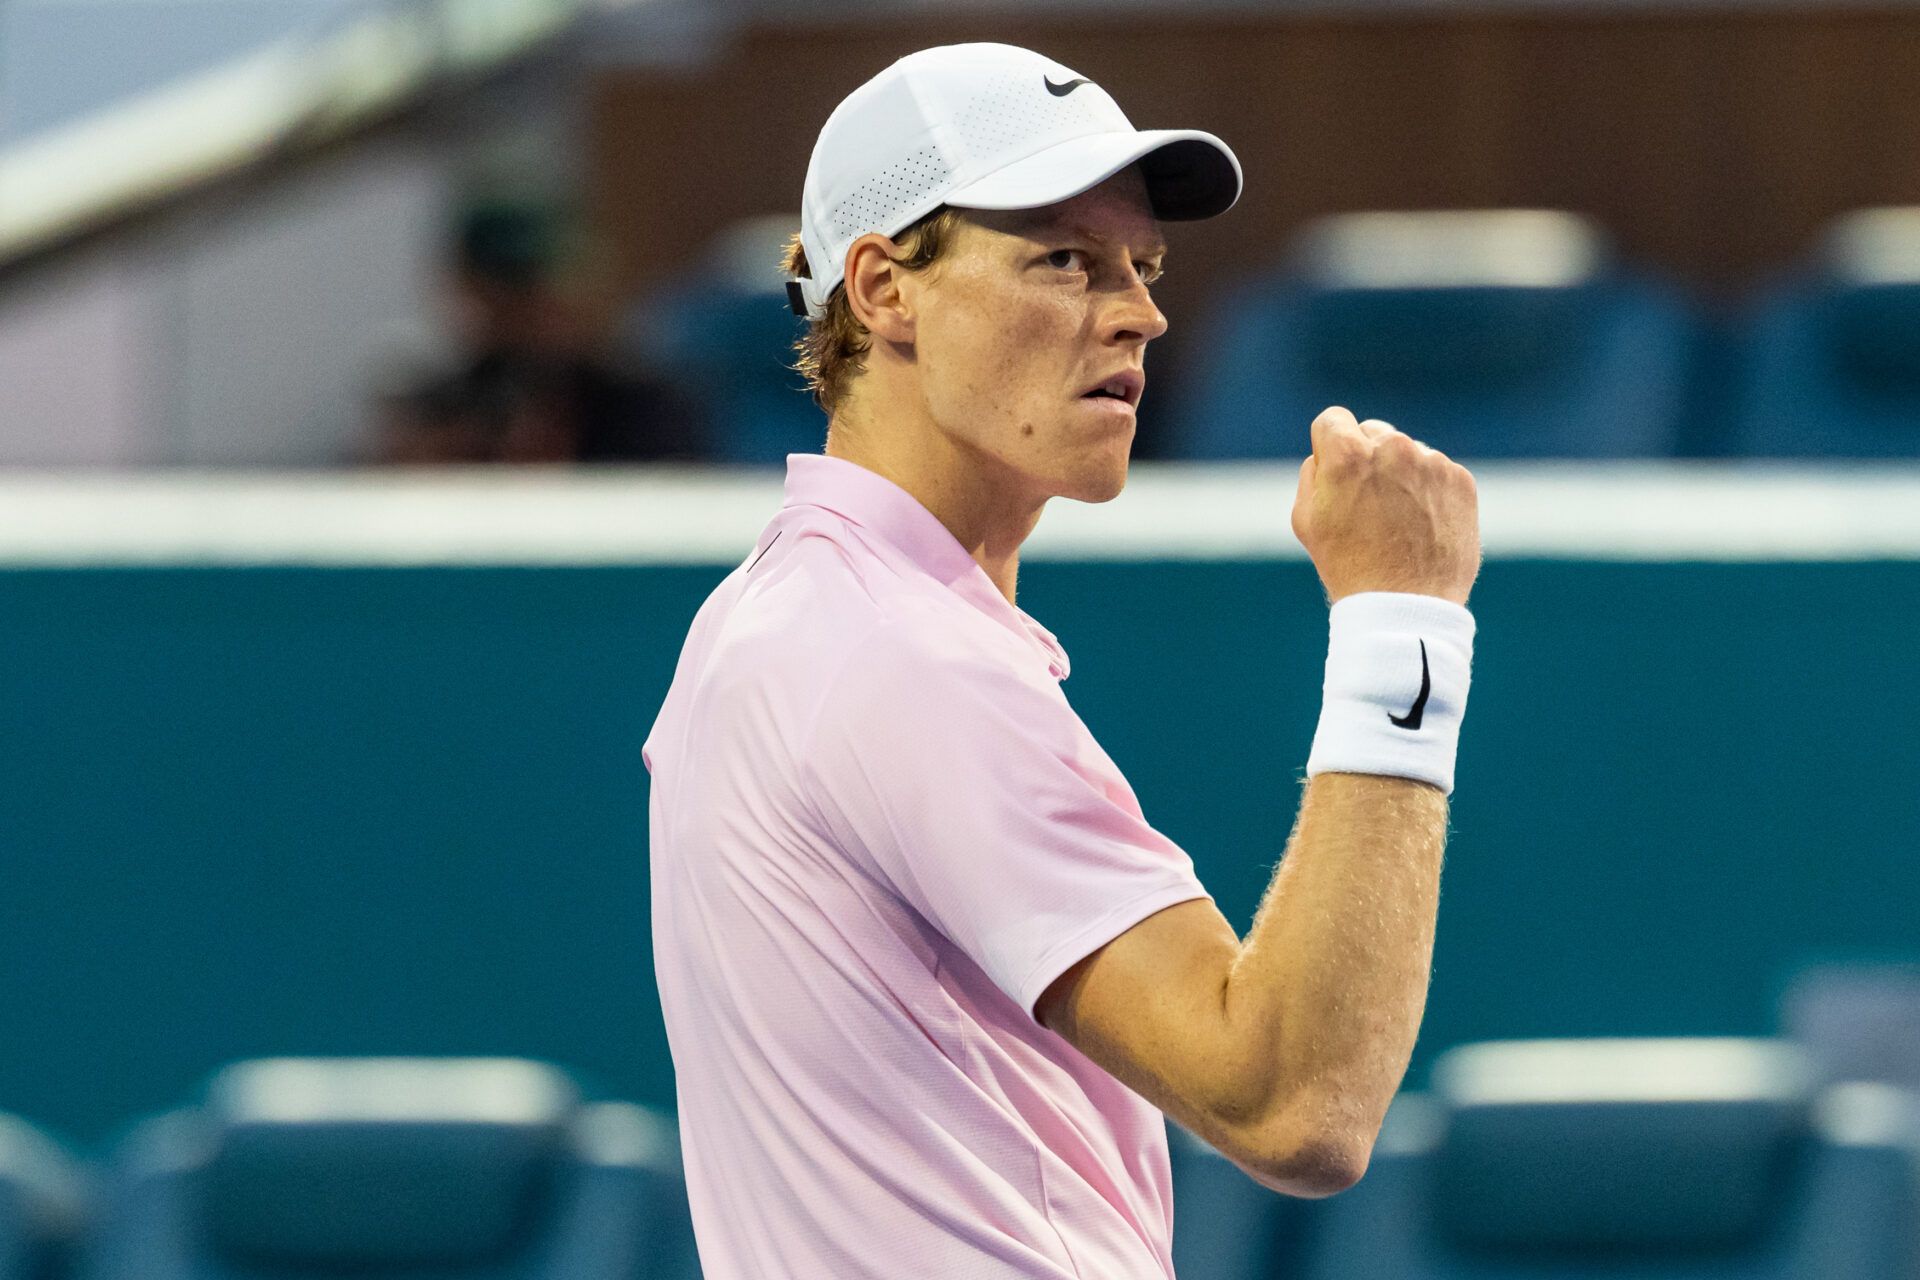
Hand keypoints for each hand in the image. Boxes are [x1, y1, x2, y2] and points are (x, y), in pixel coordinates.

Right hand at [1291, 406, 1480, 605]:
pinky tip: (1421, 526)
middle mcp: (1392, 447)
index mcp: (1348, 453)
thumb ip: (1314, 472)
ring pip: (1408, 453)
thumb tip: (1328, 453)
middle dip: (1368, 458)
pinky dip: (1429, 492)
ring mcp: (1431, 462)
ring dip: (1401, 475)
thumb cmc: (1348, 565)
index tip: (1336, 471)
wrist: (1405, 605)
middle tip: (1367, 503)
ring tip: (1397, 522)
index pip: (1333, 420)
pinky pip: (1437, 473)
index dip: (1330, 446)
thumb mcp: (1306, 519)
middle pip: (1373, 432)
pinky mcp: (1460, 480)